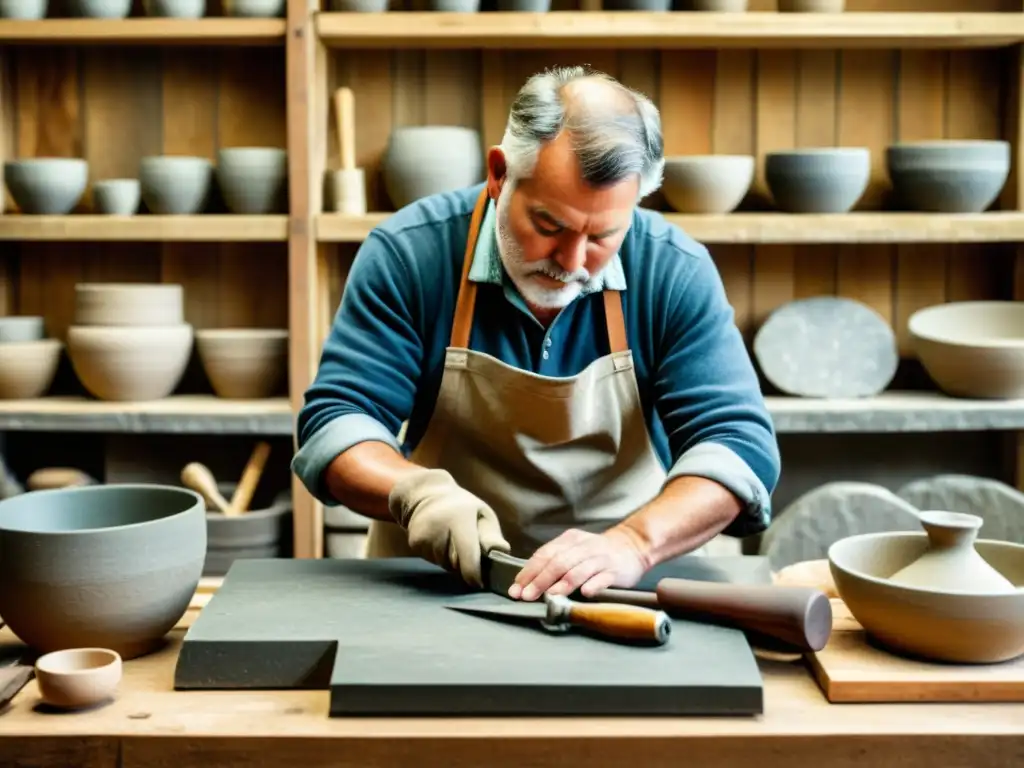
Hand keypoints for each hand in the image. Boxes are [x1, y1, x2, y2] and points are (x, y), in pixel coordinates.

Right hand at [388, 468, 509, 586]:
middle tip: (468, 550)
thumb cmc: (462, 506)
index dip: (474, 573)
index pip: (467, 554)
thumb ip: (491, 535)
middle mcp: (439, 528)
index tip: (479, 583)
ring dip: (451, 560)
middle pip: (455, 563)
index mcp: (459, 519)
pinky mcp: (414, 544)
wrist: (425, 495)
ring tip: (452, 541)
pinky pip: (432, 560)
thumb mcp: (482, 514)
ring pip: (443, 564)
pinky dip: (439, 556)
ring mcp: (424, 537)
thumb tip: (502, 552)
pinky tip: (440, 541)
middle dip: (464, 564)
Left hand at [508, 527, 649, 600]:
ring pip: (579, 570)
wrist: (633, 546)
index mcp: (570, 540)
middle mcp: (584, 547)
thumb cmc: (597, 553)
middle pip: (558, 562)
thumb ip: (555, 561)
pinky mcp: (615, 571)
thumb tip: (528, 581)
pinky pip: (603, 578)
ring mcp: (600, 558)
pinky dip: (594, 585)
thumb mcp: (575, 549)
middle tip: (526, 596)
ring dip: (563, 583)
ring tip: (550, 595)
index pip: (545, 554)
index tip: (516, 589)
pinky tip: (585, 593)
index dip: (529, 572)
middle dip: (540, 580)